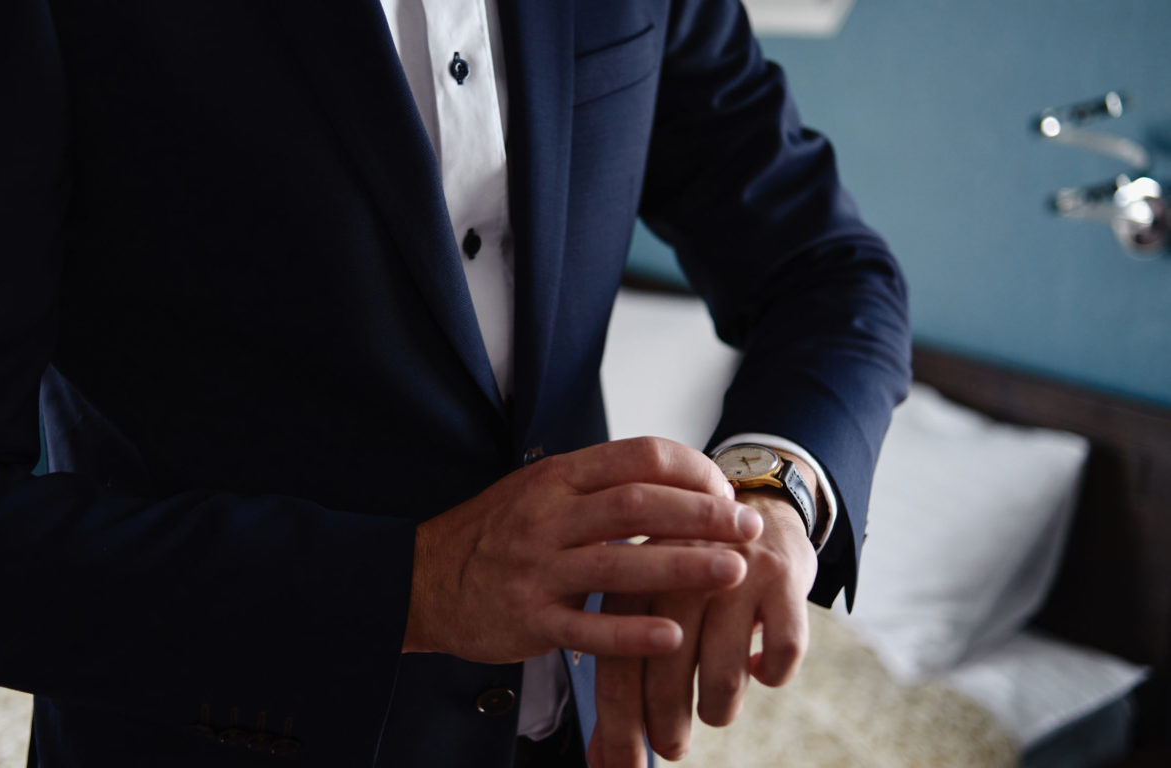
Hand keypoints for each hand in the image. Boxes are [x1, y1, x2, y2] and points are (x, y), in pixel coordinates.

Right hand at [402, 437, 766, 662]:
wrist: (422, 579)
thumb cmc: (494, 533)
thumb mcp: (538, 489)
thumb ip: (597, 483)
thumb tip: (674, 474)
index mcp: (555, 478)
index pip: (637, 457)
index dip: (691, 470)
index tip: (723, 489)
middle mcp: (546, 517)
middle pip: (638, 504)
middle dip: (703, 514)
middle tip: (748, 526)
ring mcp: (536, 569)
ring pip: (620, 562)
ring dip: (683, 566)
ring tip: (732, 572)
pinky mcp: (528, 619)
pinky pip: (588, 626)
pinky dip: (633, 631)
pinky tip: (672, 635)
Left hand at [589, 479, 817, 766]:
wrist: (757, 505)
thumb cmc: (691, 576)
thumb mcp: (651, 610)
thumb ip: (626, 679)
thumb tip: (601, 761)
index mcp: (632, 579)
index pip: (616, 668)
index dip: (620, 728)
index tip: (626, 767)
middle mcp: (676, 572)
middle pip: (666, 678)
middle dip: (668, 729)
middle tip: (672, 747)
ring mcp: (732, 573)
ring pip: (724, 678)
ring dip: (719, 709)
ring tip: (716, 707)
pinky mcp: (781, 577)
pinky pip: (781, 657)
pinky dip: (771, 675)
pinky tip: (760, 667)